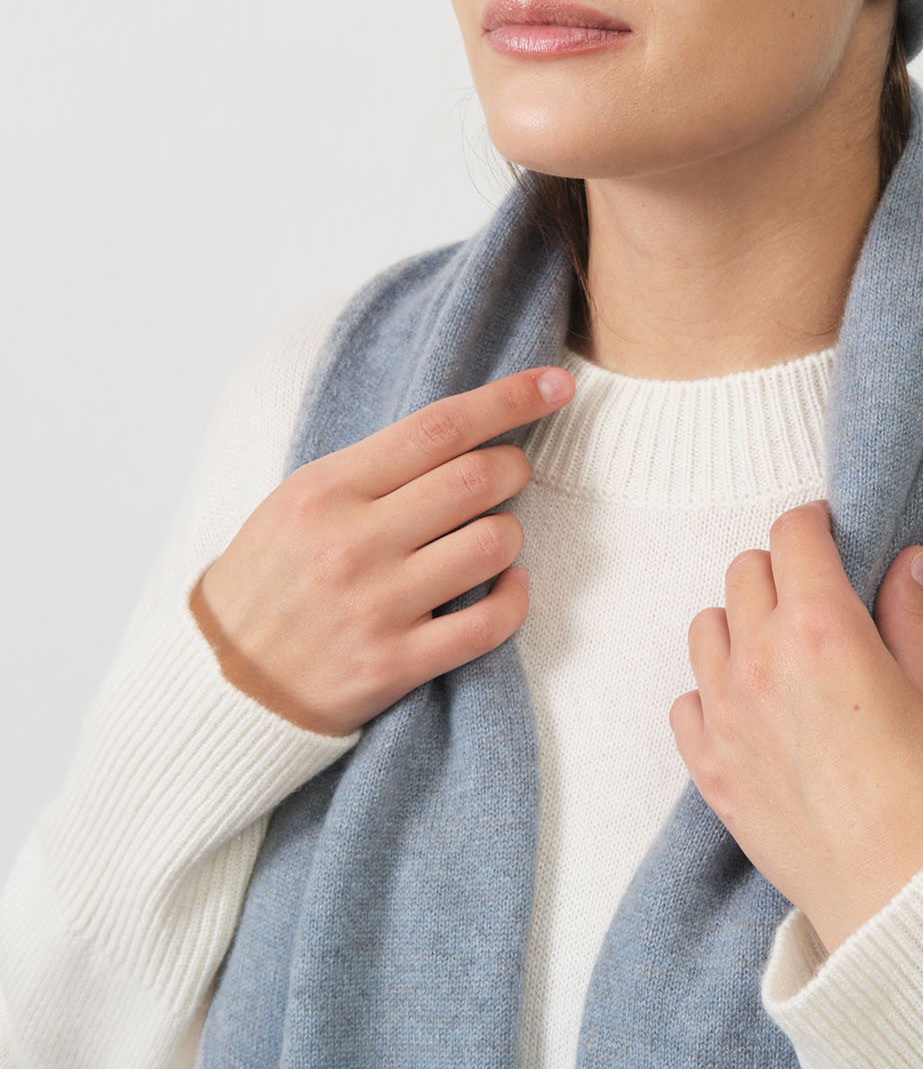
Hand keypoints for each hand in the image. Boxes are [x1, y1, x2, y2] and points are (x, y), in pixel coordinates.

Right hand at [189, 364, 574, 735]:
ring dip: (510, 534)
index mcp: (327, 489)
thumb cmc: (269, 580)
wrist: (221, 684)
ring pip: (495, 544)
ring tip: (491, 539)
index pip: (439, 427)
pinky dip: (515, 598)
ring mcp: (377, 606)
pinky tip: (507, 587)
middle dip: (515, 468)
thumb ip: (373, 468)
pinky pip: (491, 623)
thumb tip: (463, 432)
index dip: (509, 399)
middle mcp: (353, 542)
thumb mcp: (297, 502)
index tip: (555, 384)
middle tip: (510, 474)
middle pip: (478, 478)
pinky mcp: (395, 665)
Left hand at [671, 500, 922, 956]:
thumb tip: (905, 562)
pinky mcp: (708, 766)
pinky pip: (687, 699)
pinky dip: (714, 692)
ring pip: (707, 626)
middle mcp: (761, 661)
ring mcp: (725, 715)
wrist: (902, 896)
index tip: (832, 538)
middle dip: (783, 571)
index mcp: (823, 628)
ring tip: (785, 654)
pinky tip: (756, 710)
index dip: (815, 526)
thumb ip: (909, 615)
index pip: (793, 534)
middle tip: (820, 601)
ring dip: (743, 624)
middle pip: (746, 570)